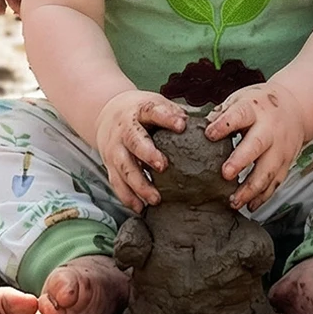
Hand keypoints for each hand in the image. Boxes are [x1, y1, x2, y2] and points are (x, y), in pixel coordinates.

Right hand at [94, 89, 186, 213]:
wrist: (108, 116)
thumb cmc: (141, 114)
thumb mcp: (155, 105)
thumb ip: (174, 115)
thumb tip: (205, 127)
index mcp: (139, 111)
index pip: (152, 111)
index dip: (166, 118)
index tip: (182, 125)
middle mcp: (124, 130)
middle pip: (133, 141)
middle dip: (147, 153)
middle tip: (163, 166)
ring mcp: (114, 149)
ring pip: (124, 167)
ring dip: (139, 184)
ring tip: (156, 198)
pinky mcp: (110, 165)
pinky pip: (117, 183)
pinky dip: (128, 197)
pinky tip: (140, 208)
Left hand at [205, 85, 306, 211]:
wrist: (295, 107)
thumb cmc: (259, 105)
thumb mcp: (241, 99)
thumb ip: (221, 114)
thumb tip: (197, 129)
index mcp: (254, 109)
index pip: (240, 115)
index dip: (224, 125)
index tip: (209, 134)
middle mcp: (270, 129)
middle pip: (257, 145)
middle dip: (241, 161)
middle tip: (225, 174)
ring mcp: (280, 148)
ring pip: (268, 170)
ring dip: (251, 188)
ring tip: (234, 201)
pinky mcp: (286, 163)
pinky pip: (276, 182)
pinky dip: (263, 196)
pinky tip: (250, 206)